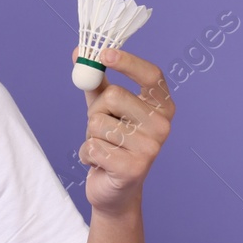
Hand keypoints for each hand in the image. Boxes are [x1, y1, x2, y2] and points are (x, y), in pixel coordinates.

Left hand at [71, 45, 174, 215]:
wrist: (114, 190)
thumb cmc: (112, 142)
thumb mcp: (104, 109)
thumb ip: (94, 81)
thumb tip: (79, 52)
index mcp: (162, 106)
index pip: (152, 75)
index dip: (128, 62)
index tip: (104, 54)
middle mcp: (163, 126)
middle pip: (114, 95)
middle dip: (96, 111)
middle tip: (101, 127)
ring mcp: (151, 148)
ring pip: (98, 123)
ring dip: (90, 135)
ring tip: (103, 147)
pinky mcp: (133, 168)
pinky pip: (92, 146)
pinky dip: (86, 154)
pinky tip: (99, 163)